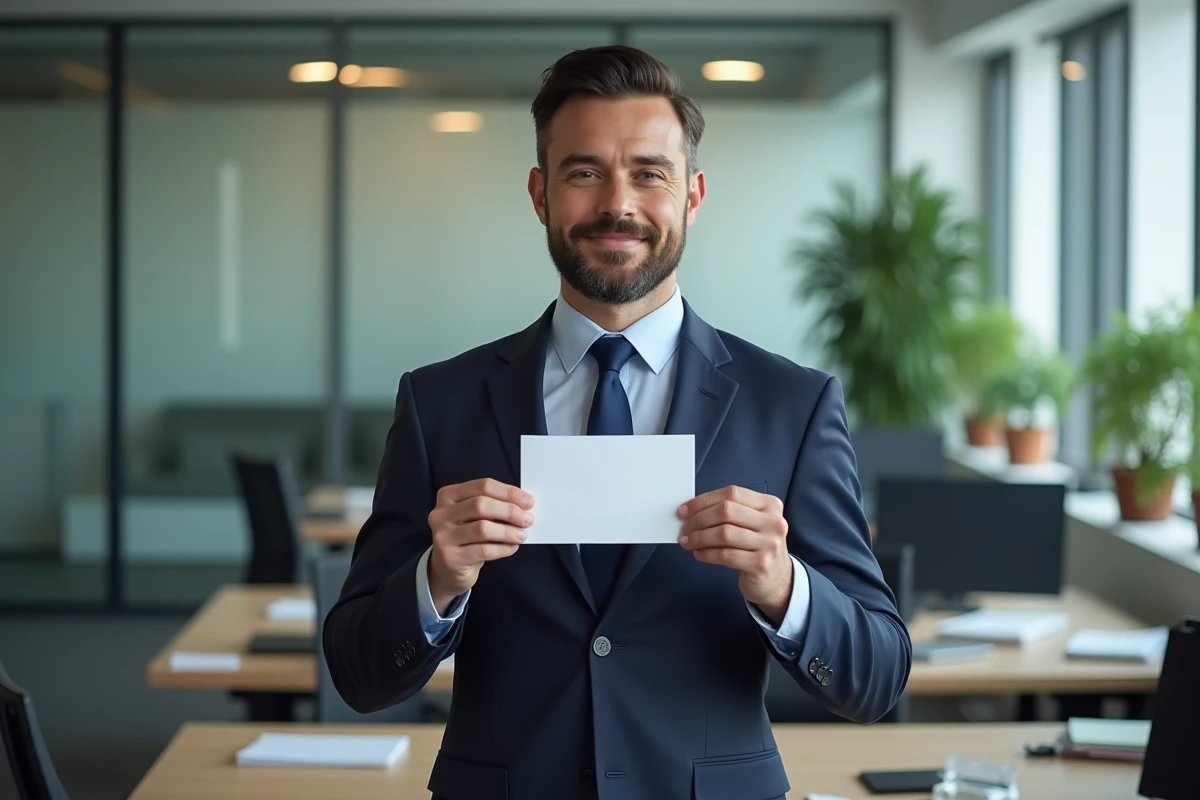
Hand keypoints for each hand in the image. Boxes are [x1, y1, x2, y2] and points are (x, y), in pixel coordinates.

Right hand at [427, 478, 534, 613]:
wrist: (448, 568)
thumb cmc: (467, 537)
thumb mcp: (474, 516)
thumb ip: (494, 506)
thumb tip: (524, 504)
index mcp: (448, 495)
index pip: (483, 486)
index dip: (509, 492)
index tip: (528, 501)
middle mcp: (441, 514)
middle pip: (480, 505)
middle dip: (509, 511)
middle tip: (528, 519)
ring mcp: (443, 536)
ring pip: (482, 528)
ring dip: (508, 531)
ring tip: (522, 535)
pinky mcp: (450, 558)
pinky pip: (483, 550)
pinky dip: (503, 548)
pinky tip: (512, 547)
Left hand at [677, 485, 791, 624]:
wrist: (778, 579)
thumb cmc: (758, 547)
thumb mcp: (753, 523)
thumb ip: (730, 512)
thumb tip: (692, 511)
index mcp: (770, 505)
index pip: (732, 494)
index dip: (704, 501)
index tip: (685, 510)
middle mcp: (773, 522)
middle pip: (726, 511)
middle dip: (699, 519)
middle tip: (685, 527)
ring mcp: (769, 544)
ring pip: (724, 533)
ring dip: (699, 537)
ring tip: (688, 541)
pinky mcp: (760, 564)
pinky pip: (725, 555)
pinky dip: (707, 554)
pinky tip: (699, 553)